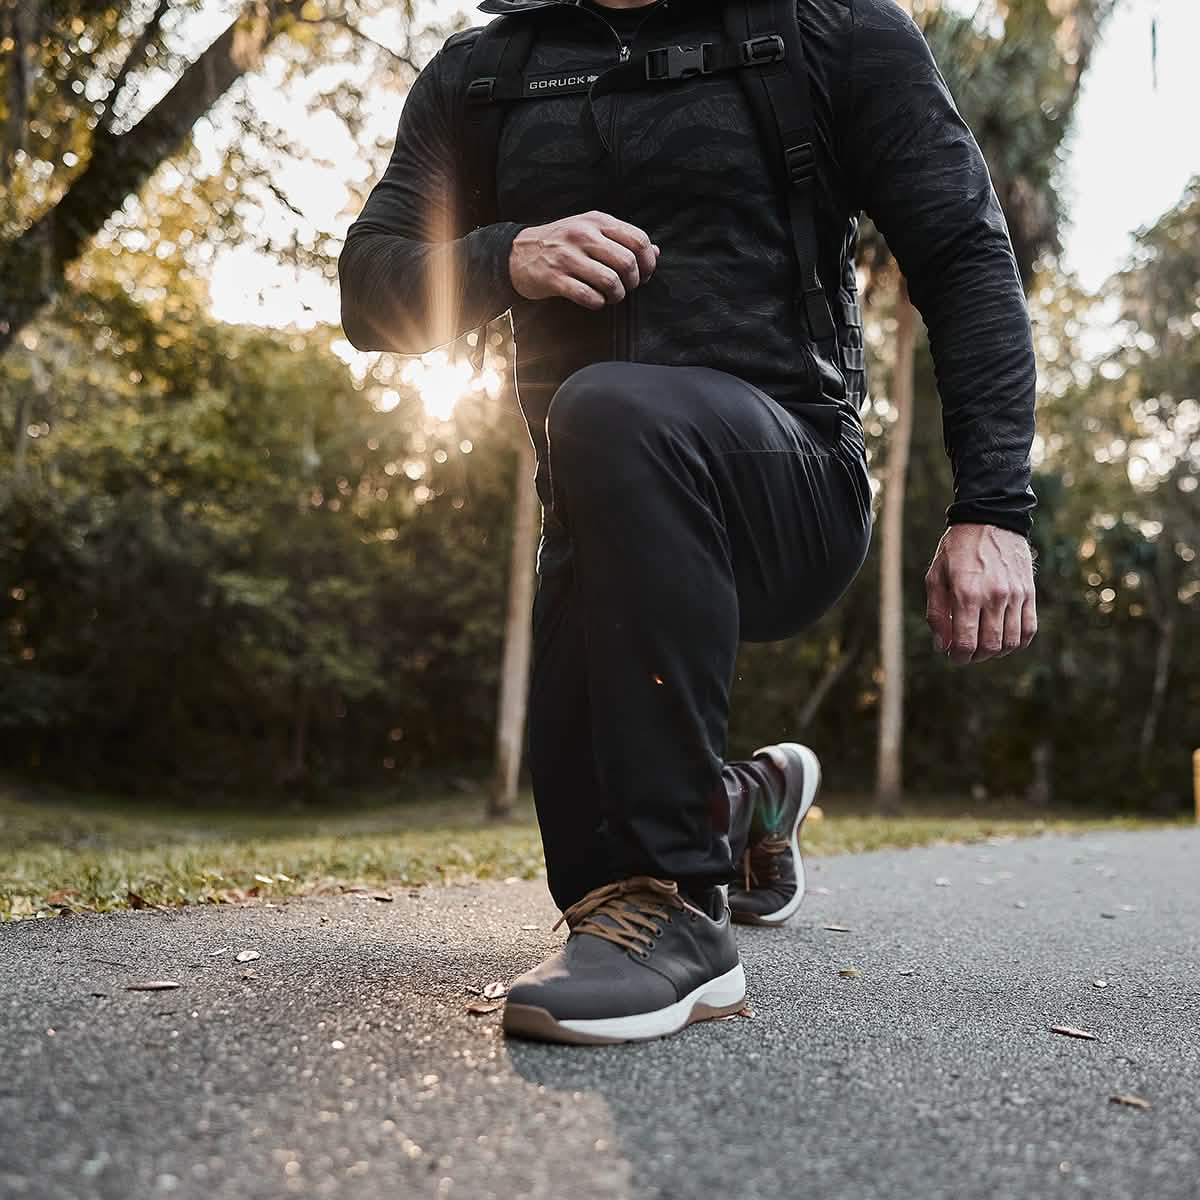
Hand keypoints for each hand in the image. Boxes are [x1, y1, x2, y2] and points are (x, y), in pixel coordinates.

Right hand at [509, 210, 659, 309]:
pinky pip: (588, 296)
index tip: (644, 275)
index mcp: (597, 221)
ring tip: (611, 296)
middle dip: (633, 282)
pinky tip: (595, 301)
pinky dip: (598, 303)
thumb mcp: (592, 232)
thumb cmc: (562, 244)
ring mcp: (568, 256)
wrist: (518, 253)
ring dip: (616, 295)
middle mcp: (583, 235)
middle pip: (628, 262)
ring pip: (610, 281)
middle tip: (626, 288)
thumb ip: (623, 240)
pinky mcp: (555, 278)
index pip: (638, 240)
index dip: (648, 263)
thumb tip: (655, 252)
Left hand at [924, 524, 1036, 663]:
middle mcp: (994, 596)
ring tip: (984, 645)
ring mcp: (1015, 595)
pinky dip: (1017, 641)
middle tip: (967, 652)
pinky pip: (1029, 629)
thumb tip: (942, 646)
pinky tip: (1004, 638)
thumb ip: (936, 613)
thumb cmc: (956, 549)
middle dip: (975, 657)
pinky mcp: (1029, 592)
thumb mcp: (935, 576)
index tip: (954, 656)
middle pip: (990, 647)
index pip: (966, 643)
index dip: (959, 657)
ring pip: (1011, 642)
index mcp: (966, 593)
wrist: (989, 519)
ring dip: (996, 651)